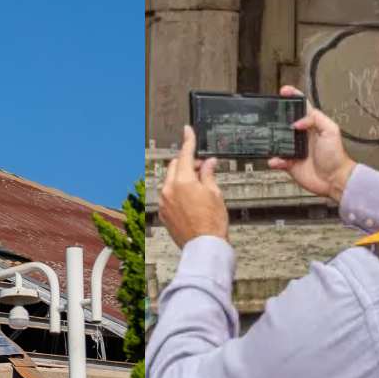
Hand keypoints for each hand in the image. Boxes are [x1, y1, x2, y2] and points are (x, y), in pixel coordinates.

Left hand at [160, 126, 227, 246]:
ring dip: (182, 178)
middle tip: (202, 168)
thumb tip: (208, 163)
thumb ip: (208, 174)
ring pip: (170, 180)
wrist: (205, 247)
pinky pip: (168, 195)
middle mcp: (169, 190)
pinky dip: (177, 192)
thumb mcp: (215, 193)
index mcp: (182, 182)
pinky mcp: (163, 213)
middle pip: (175, 165)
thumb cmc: (211, 224)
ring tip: (199, 188)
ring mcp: (164, 202)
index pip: (185, 154)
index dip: (188, 140)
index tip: (187, 130)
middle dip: (187, 163)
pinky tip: (191, 200)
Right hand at [268, 86, 356, 202]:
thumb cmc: (336, 156)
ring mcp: (295, 150)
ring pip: (278, 141)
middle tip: (270, 114)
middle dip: (277, 117)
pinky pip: (278, 160)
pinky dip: (275, 160)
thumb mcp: (331, 130)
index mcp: (312, 125)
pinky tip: (276, 159)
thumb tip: (298, 121)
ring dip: (273, 140)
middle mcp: (302, 136)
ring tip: (270, 139)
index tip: (284, 91)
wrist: (333, 179)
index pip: (301, 107)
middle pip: (286, 121)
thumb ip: (316, 120)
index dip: (293, 97)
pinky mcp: (290, 163)